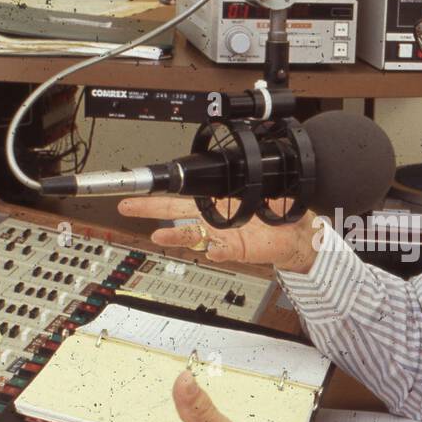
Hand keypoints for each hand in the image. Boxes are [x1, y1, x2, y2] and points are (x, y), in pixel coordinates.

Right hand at [117, 195, 319, 273]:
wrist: (293, 234)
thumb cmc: (275, 212)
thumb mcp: (262, 189)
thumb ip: (248, 182)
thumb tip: (244, 169)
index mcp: (215, 201)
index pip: (182, 194)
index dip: (161, 192)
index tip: (139, 188)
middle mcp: (212, 218)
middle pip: (175, 212)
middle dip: (150, 209)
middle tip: (127, 206)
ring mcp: (221, 235)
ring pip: (191, 235)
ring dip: (174, 236)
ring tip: (158, 237)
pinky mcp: (235, 249)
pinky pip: (223, 251)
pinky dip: (217, 251)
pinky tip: (212, 250)